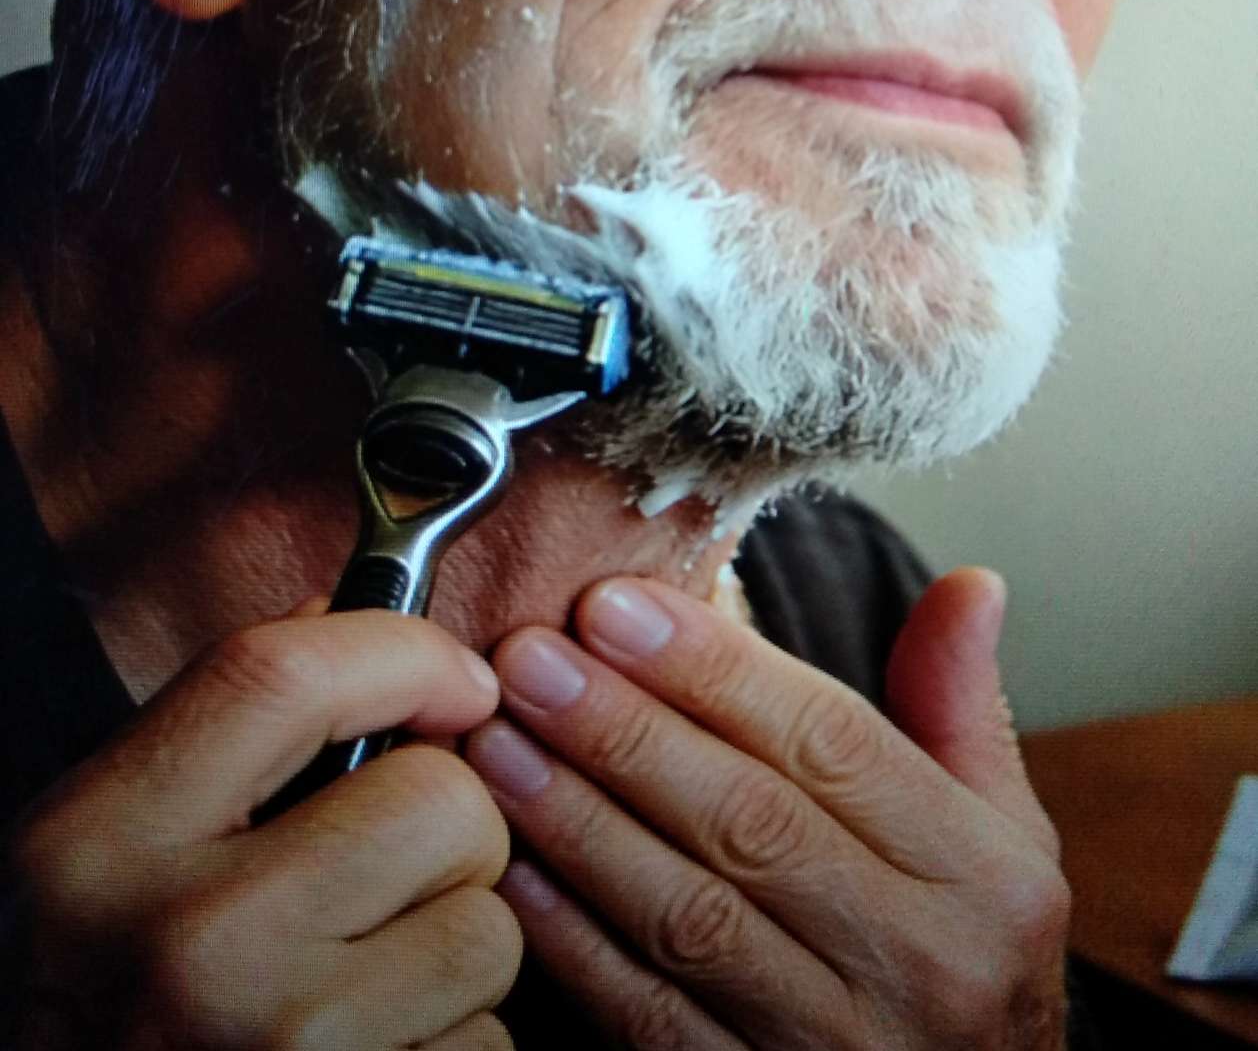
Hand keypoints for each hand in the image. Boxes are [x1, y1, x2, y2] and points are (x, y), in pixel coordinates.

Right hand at [11, 607, 521, 1048]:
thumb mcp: (100, 859)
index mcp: (109, 839)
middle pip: (437, 801)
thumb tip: (342, 620)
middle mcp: (193, 939)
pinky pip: (489, 1046)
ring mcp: (281, 1043)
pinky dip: (451, 1048)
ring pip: (485, 932)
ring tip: (365, 987)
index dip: (404, 652)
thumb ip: (219, 738)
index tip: (458, 682)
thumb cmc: (98, 1010)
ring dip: (453, 958)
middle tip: (385, 887)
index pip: (287, 673)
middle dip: (447, 838)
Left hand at [465, 567, 1067, 1048]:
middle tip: (528, 657)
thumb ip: (962, 707)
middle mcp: (922, 967)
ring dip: (578, 822)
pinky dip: (572, 940)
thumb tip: (967, 583)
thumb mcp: (1005, 835)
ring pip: (688, 919)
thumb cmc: (972, 955)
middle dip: (625, 731)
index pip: (835, 745)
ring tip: (496, 740)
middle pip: (751, 824)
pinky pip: (648, 1019)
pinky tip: (512, 865)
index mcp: (986, 879)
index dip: (717, 670)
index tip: (617, 603)